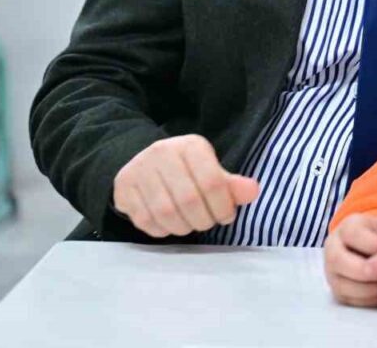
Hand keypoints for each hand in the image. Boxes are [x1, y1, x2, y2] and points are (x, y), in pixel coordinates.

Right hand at [112, 134, 259, 237]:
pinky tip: (170, 225)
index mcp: (189, 145)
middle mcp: (161, 153)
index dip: (223, 206)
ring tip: (191, 224)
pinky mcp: (123, 189)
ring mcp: (139, 170)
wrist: (143, 162)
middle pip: (189, 200)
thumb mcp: (210, 170)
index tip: (227, 216)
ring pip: (165, 213)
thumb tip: (252, 191)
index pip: (212, 181)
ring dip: (183, 227)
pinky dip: (163, 230)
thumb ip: (232, 184)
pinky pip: (145, 221)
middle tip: (208, 222)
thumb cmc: (185, 169)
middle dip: (204, 220)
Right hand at [324, 214, 376, 307]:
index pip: (355, 236)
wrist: (372, 250)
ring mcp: (331, 271)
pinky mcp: (336, 291)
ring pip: (342, 284)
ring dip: (369, 289)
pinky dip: (368, 300)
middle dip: (369, 271)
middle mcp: (333, 248)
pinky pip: (348, 300)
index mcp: (347, 227)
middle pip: (339, 261)